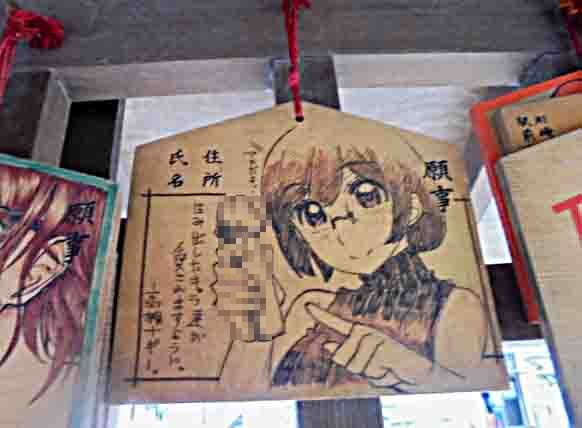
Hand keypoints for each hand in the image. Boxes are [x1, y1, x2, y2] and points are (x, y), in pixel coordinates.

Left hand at [306, 303, 431, 387]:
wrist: (416, 372)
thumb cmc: (388, 368)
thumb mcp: (364, 363)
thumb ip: (345, 353)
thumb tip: (326, 344)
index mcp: (358, 334)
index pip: (336, 323)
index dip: (320, 314)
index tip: (308, 306)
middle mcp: (363, 332)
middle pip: (340, 357)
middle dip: (354, 369)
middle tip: (373, 367)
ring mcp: (371, 337)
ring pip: (353, 364)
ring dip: (368, 372)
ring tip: (382, 367)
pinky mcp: (380, 344)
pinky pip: (368, 367)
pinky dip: (378, 373)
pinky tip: (388, 367)